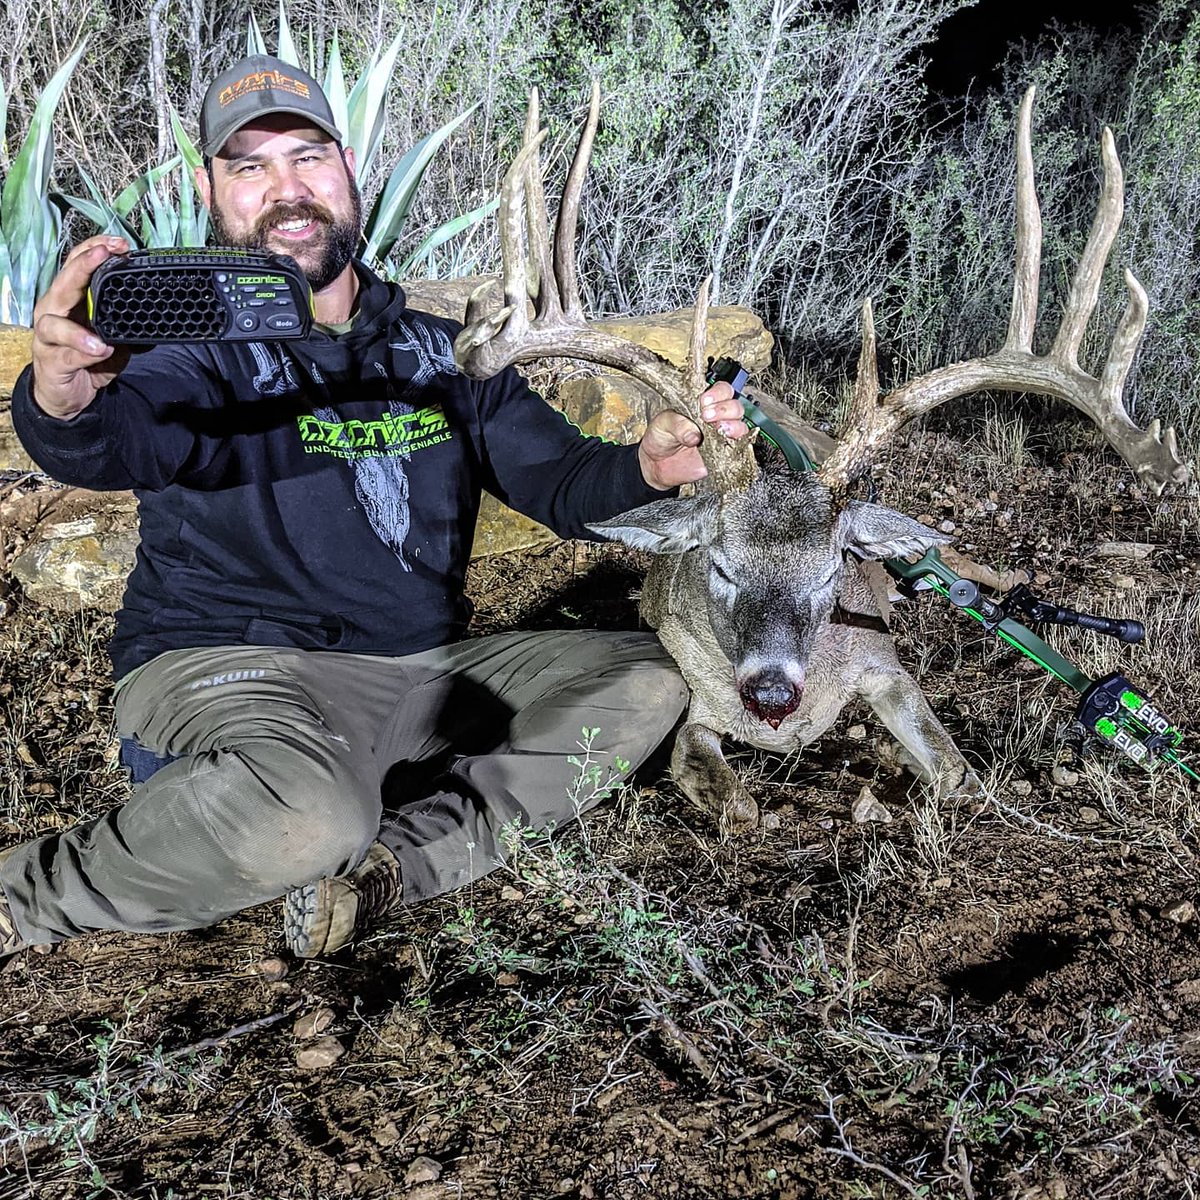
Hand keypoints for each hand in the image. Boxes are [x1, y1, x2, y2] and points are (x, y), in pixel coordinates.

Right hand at [30, 235, 130, 419]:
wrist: (68, 393)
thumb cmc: (87, 358)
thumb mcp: (113, 336)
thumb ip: (126, 321)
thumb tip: (157, 309)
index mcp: (69, 300)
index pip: (77, 265)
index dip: (95, 250)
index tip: (120, 244)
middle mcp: (54, 312)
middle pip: (64, 282)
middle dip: (85, 266)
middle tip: (105, 255)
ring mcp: (48, 337)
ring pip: (54, 322)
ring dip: (79, 325)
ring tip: (102, 332)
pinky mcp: (52, 362)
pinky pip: (65, 354)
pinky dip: (83, 351)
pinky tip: (99, 350)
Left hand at [637, 381, 749, 490]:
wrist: (657, 464)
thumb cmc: (661, 438)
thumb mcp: (662, 424)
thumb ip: (677, 424)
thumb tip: (694, 435)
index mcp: (702, 404)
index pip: (721, 390)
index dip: (717, 393)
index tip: (705, 401)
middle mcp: (715, 418)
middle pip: (735, 407)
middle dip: (725, 409)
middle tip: (707, 416)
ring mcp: (720, 436)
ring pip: (740, 426)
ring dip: (733, 426)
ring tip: (718, 430)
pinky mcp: (722, 454)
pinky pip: (737, 449)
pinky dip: (735, 445)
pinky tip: (723, 444)